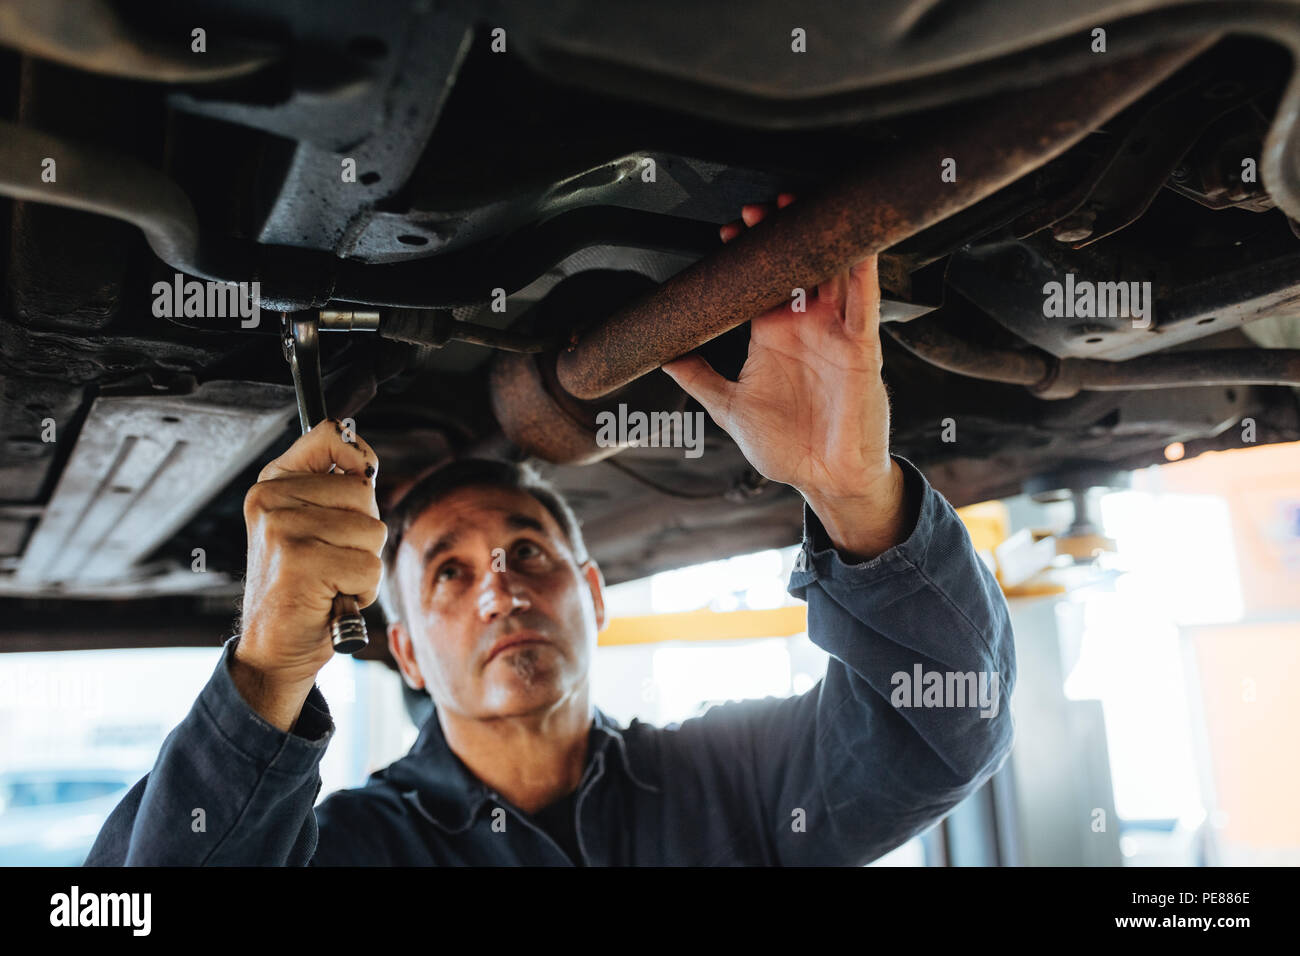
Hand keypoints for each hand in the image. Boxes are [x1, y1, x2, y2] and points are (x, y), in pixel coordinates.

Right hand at [235, 421, 385, 729]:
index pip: (329, 434)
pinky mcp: (298, 561)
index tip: (362, 476)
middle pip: (364, 492)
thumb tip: (364, 461)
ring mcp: (281, 529)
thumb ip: (333, 490)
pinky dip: (362, 591)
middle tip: (332, 561)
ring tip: (330, 581)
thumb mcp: (312, 528)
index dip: (359, 456)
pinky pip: (369, 567)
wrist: (273, 649)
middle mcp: (270, 500)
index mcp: (272, 484)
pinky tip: (330, 599)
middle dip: (364, 533)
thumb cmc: (300, 590)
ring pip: (372, 532)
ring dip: (364, 566)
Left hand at [661, 195, 906, 559]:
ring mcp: (835, 334)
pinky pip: (864, 304)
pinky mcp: (862, 349)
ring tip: (798, 208)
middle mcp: (806, 328)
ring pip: (830, 273)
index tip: (727, 233)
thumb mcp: (728, 409)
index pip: (761, 283)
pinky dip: (862, 271)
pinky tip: (856, 246)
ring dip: (817, 240)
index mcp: (773, 337)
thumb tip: (661, 355)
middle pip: (796, 267)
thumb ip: (698, 378)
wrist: (825, 481)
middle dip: (780, 234)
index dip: (748, 255)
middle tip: (759, 209)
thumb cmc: (786, 448)